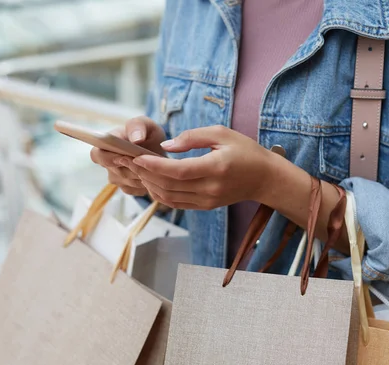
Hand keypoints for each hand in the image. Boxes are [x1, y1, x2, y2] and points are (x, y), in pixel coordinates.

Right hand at [90, 116, 165, 195]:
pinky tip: (153, 174)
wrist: (159, 150)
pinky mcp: (127, 188)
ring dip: (142, 174)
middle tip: (148, 160)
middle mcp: (107, 163)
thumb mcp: (145, 124)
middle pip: (115, 171)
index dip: (108, 158)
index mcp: (105, 146)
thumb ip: (137, 126)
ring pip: (128, 181)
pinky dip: (146, 183)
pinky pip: (136, 189)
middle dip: (133, 167)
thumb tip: (136, 139)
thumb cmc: (147, 134)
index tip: (123, 157)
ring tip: (154, 165)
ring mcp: (116, 177)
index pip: (96, 155)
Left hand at [131, 125, 278, 209]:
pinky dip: (159, 193)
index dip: (154, 165)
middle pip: (168, 185)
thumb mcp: (222, 133)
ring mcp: (206, 201)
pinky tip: (150, 180)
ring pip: (168, 197)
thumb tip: (166, 145)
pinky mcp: (204, 206)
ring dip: (148, 183)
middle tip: (124, 159)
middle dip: (143, 173)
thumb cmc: (245, 151)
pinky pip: (175, 203)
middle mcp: (210, 189)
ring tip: (133, 169)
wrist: (264, 179)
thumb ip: (192, 137)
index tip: (135, 156)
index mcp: (215, 168)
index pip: (178, 171)